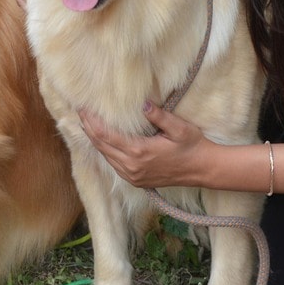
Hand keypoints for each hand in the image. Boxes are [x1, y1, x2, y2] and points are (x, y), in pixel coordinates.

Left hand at [78, 102, 213, 188]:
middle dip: (88, 129)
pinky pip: (113, 165)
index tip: (83, 109)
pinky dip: (104, 151)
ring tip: (87, 124)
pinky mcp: (136, 180)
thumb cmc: (193, 146)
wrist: (203, 170)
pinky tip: (102, 141)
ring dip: (94, 140)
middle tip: (80, 112)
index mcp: (139, 152)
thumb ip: (159, 116)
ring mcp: (132, 176)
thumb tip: (143, 103)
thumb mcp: (179, 128)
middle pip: (101, 146)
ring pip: (105, 156)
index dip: (91, 122)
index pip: (105, 136)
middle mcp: (132, 166)